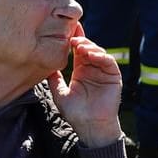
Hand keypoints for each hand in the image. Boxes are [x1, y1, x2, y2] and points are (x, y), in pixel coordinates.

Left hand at [48, 31, 121, 146]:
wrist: (90, 127)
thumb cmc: (75, 113)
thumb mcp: (59, 94)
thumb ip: (53, 80)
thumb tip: (44, 67)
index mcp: (81, 70)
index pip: (77, 50)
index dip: (73, 39)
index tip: (66, 30)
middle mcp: (92, 68)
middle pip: (88, 48)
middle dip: (80, 40)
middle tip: (71, 37)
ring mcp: (104, 72)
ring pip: (98, 52)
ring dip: (89, 46)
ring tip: (79, 46)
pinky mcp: (114, 77)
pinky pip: (109, 62)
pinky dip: (101, 56)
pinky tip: (91, 55)